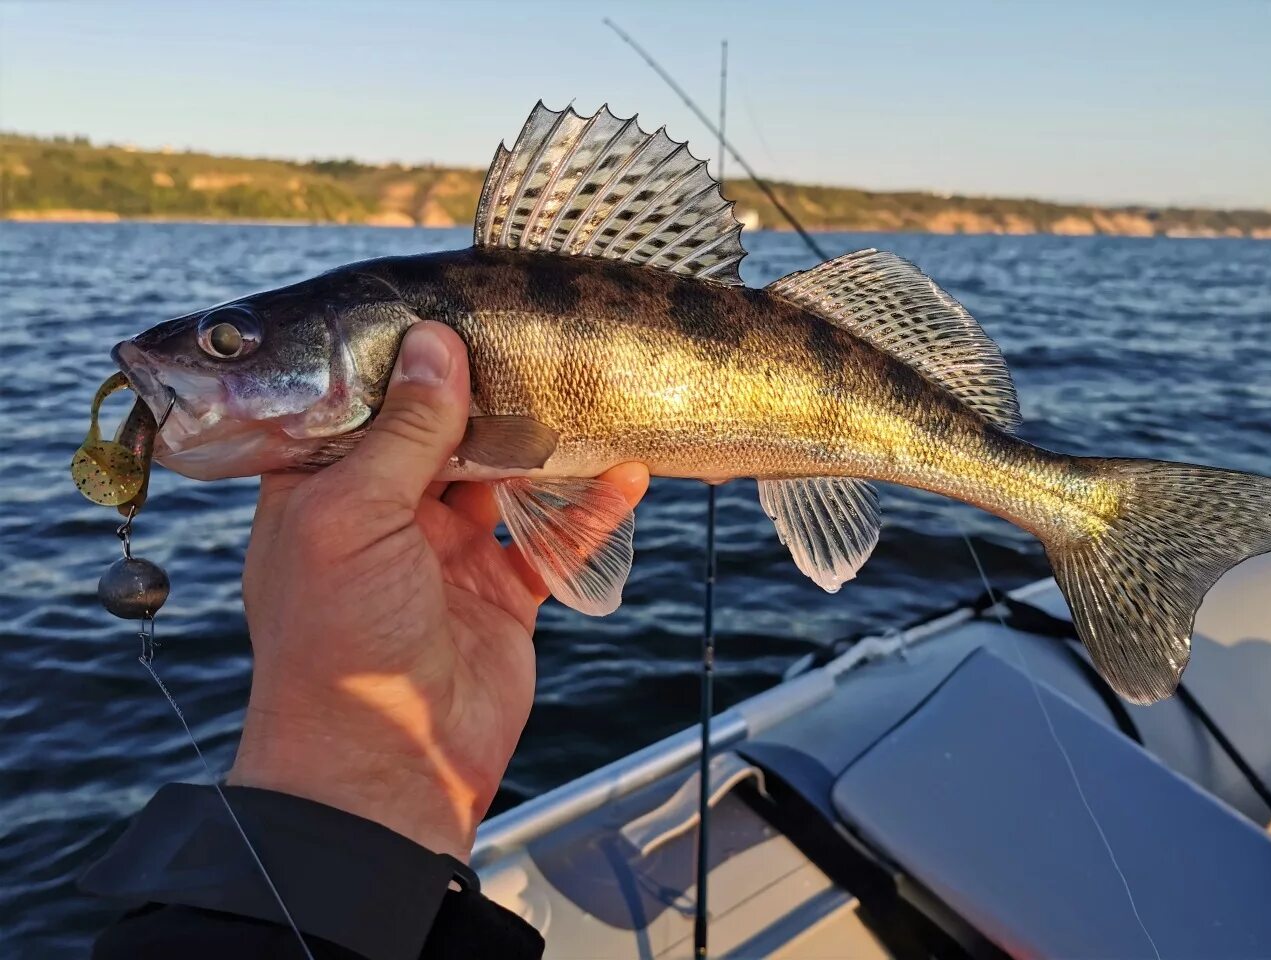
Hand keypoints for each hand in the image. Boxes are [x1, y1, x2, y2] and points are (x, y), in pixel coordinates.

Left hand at [228, 321, 648, 860]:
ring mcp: (447, 555)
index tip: (455, 306)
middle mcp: (384, 515)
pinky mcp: (502, 594)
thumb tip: (436, 343)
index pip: (363, 405)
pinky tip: (626, 471)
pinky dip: (589, 508)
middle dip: (487, 394)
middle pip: (443, 435)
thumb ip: (404, 431)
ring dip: (545, 444)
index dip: (404, 360)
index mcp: (325, 491)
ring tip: (587, 391)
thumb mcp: (353, 515)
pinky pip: (551, 539)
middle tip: (538, 339)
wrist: (384, 765)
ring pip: (504, 480)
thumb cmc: (339, 639)